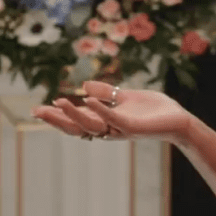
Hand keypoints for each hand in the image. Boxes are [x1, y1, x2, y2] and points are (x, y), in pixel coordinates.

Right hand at [31, 81, 191, 142]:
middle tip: (36, 111)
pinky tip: (87, 100)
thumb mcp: (126, 96)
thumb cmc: (154, 110)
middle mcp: (109, 128)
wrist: (178, 119)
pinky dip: (99, 110)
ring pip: (91, 126)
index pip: (77, 120)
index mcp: (106, 121)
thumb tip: (84, 86)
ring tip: (58, 102)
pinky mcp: (132, 127)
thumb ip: (107, 92)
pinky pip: (112, 119)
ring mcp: (119, 129)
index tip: (37, 109)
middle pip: (77, 127)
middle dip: (57, 120)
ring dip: (73, 115)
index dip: (58, 116)